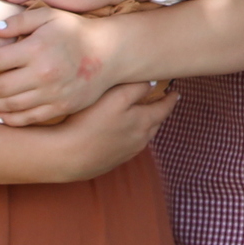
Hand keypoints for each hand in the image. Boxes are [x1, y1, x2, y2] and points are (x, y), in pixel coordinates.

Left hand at [0, 6, 114, 123]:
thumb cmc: (75, 30)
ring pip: (8, 106)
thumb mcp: (48, 15)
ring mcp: (51, 94)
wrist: (111, 53)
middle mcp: (42, 74)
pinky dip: (8, 118)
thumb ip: (18, 19)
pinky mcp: (59, 108)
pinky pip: (26, 119)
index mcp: (35, 49)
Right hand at [52, 78, 179, 178]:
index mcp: (144, 122)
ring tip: (142, 117)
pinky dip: (130, 137)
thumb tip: (153, 83)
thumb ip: (137, 88)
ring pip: (142, 137)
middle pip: (155, 124)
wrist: (67, 156)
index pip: (164, 109)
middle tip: (160, 103)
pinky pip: (128, 147)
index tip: (176, 93)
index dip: (170, 99)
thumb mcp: (116, 97)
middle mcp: (140, 140)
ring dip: (145, 126)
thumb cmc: (90, 122)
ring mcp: (126, 153)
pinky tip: (120, 134)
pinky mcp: (111, 161)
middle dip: (159, 112)